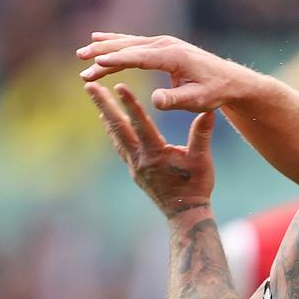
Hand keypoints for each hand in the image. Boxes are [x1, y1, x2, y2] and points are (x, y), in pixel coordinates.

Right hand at [77, 32, 256, 111]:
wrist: (230, 80)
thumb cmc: (215, 92)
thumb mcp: (198, 100)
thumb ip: (176, 100)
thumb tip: (155, 100)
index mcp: (174, 57)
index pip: (140, 56)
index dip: (118, 59)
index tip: (96, 63)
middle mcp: (166, 45)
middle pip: (129, 47)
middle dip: (104, 53)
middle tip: (82, 61)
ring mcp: (164, 43)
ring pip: (128, 43)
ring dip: (105, 48)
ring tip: (82, 55)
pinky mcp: (162, 46)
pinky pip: (134, 43)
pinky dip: (115, 42)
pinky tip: (97, 39)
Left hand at [87, 82, 215, 217]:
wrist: (185, 213)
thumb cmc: (196, 185)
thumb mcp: (202, 159)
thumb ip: (202, 134)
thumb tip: (209, 110)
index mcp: (156, 154)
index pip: (140, 124)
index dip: (130, 104)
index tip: (118, 86)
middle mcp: (140, 159)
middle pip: (117, 127)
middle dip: (103, 105)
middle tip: (89, 85)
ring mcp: (134, 166)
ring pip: (116, 136)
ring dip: (106, 115)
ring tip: (97, 98)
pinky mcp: (135, 171)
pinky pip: (120, 147)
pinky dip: (113, 132)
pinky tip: (109, 124)